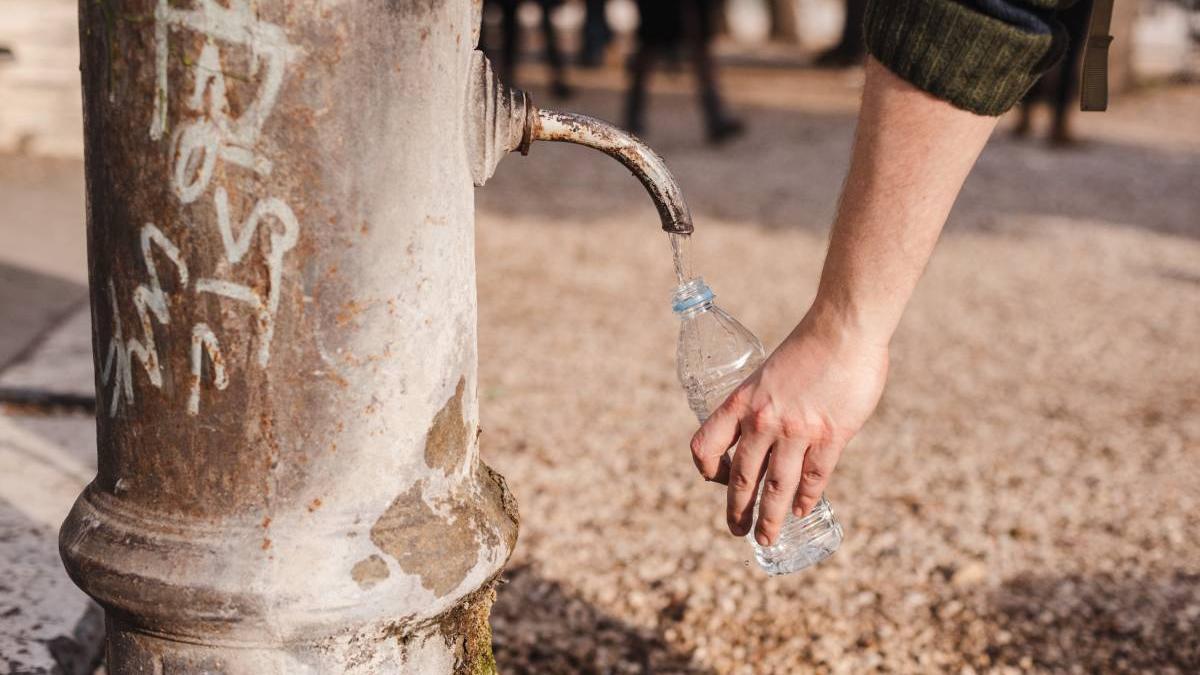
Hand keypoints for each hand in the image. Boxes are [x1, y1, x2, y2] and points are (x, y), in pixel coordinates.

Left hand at [689, 308, 888, 545]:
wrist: (844, 328)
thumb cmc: (809, 346)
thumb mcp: (768, 374)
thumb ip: (766, 406)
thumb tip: (770, 436)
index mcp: (741, 402)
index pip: (705, 445)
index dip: (706, 469)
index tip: (716, 479)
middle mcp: (762, 421)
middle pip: (741, 478)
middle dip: (738, 510)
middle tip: (737, 531)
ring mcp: (796, 431)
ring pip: (776, 488)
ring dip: (770, 518)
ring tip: (766, 538)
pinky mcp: (830, 436)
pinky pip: (813, 479)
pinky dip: (806, 499)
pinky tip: (802, 511)